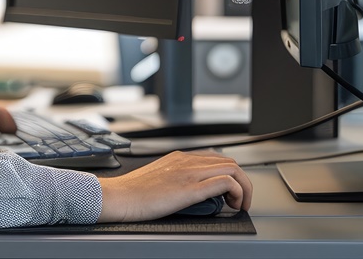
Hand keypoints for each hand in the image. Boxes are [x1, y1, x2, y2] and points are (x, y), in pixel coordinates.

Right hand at [96, 150, 252, 221]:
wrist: (119, 196)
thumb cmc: (133, 192)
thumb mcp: (158, 177)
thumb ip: (176, 178)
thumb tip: (191, 191)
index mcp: (178, 158)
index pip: (216, 158)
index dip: (230, 175)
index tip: (229, 192)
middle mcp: (186, 161)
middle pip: (229, 162)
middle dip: (242, 181)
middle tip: (239, 200)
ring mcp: (189, 173)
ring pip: (232, 169)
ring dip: (243, 187)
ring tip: (238, 204)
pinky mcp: (189, 189)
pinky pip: (224, 182)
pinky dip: (236, 192)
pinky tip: (231, 205)